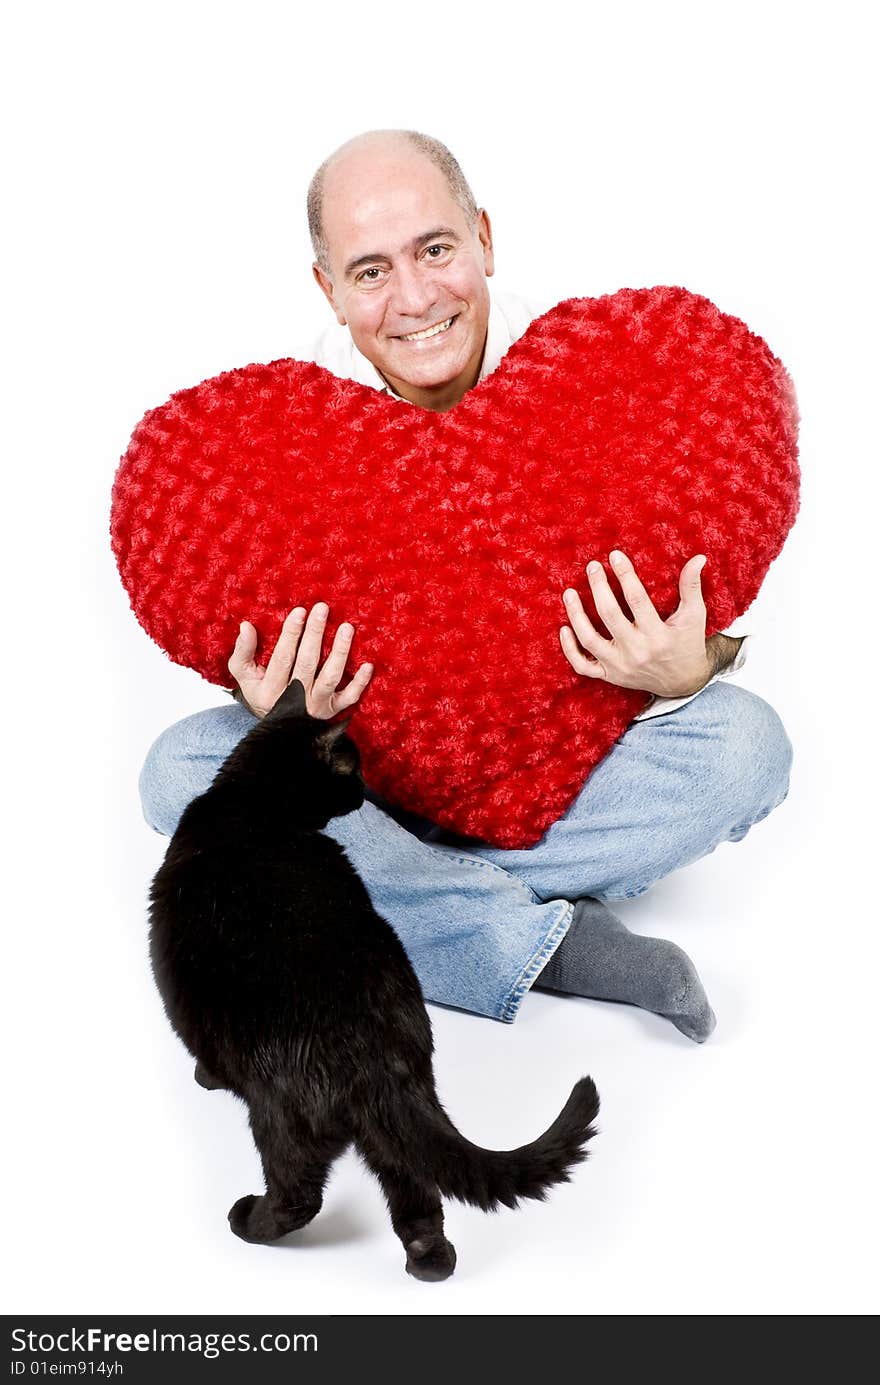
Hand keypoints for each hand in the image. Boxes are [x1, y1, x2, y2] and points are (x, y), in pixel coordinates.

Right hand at [228, 602, 373, 718]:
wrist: (278, 729)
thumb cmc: (262, 691)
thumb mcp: (244, 675)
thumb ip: (243, 651)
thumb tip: (246, 626)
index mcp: (270, 690)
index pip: (283, 657)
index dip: (291, 634)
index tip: (300, 611)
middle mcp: (295, 699)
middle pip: (307, 663)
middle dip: (315, 634)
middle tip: (322, 609)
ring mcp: (316, 706)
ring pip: (330, 677)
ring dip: (339, 652)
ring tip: (346, 628)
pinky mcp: (332, 710)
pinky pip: (349, 697)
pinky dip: (360, 683)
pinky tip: (368, 665)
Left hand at [559, 550, 711, 696]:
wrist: (683, 682)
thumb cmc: (687, 643)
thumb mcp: (694, 615)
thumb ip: (691, 586)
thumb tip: (699, 558)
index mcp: (658, 635)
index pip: (637, 600)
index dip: (625, 575)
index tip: (615, 556)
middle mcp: (637, 652)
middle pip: (610, 615)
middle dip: (599, 587)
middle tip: (592, 566)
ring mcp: (620, 666)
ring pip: (590, 640)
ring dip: (576, 615)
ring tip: (569, 592)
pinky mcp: (610, 676)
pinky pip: (582, 666)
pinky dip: (569, 649)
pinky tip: (564, 628)